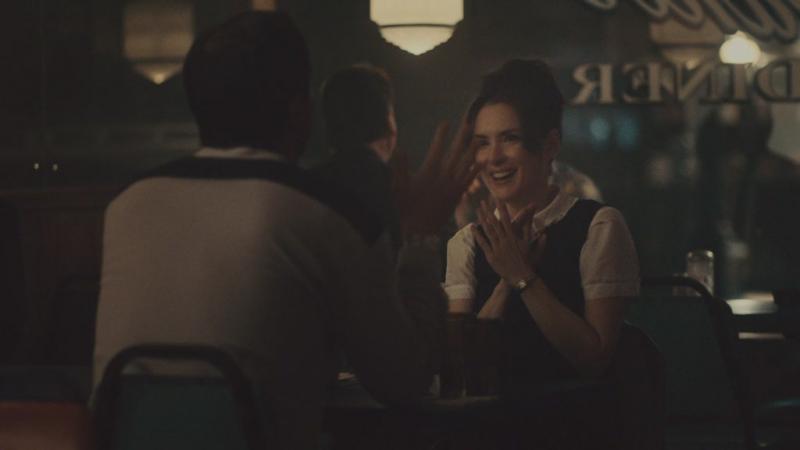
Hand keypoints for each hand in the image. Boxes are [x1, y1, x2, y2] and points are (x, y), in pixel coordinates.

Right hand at [396, 120, 480, 235]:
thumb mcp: (398, 188)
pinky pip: (469, 180)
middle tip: (467, 124)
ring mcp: (452, 187)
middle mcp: (443, 178)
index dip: (441, 136)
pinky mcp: (457, 196)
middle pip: (455, 154)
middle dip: (461, 138)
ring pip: (465, 165)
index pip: (437, 149)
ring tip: (478, 139)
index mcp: (429, 174)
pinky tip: (482, 162)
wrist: (419, 231)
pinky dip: (476, 170)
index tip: (445, 123)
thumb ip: (400, 168)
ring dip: (472, 151)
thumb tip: (400, 150)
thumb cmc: (406, 209)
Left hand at [474, 200, 539, 283]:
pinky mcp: (491, 255)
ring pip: (487, 231)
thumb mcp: (531, 245)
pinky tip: (472, 227)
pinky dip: (477, 235)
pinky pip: (483, 243)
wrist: (520, 277)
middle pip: (494, 223)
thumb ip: (530, 232)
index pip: (506, 220)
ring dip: (482, 219)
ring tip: (477, 210)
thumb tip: (534, 218)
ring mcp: (496, 248)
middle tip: (483, 201)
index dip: (501, 209)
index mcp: (513, 237)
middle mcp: (504, 240)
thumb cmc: (527, 262)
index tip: (497, 200)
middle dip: (488, 211)